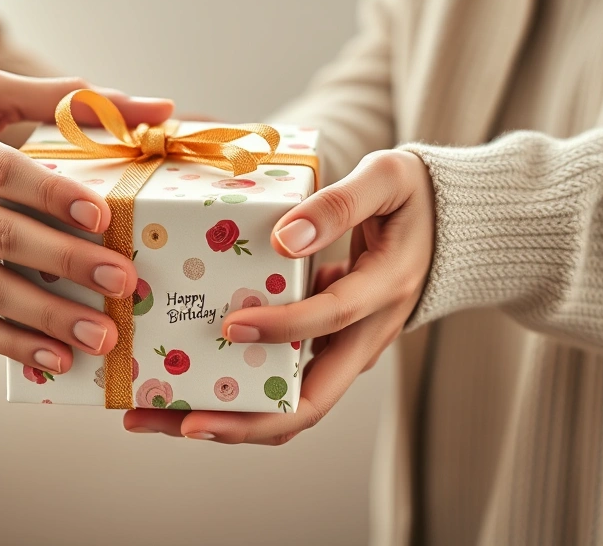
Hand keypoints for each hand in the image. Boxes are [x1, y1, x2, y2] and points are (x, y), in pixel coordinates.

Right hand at [0, 69, 173, 373]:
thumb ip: (66, 99)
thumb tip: (158, 111)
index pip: (3, 172)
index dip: (53, 196)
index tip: (103, 216)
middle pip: (2, 237)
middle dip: (66, 263)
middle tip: (122, 282)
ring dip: (47, 318)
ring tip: (102, 337)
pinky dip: (12, 345)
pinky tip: (57, 359)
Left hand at [124, 149, 433, 443]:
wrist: (446, 227)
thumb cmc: (412, 197)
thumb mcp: (388, 178)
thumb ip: (340, 204)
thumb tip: (285, 237)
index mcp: (382, 293)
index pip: (331, 320)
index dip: (283, 327)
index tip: (231, 325)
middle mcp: (363, 339)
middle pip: (306, 407)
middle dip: (239, 423)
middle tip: (174, 421)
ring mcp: (342, 354)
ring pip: (286, 409)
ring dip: (225, 421)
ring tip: (155, 416)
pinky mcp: (323, 352)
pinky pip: (279, 387)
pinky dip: (233, 397)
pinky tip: (179, 387)